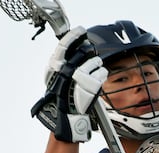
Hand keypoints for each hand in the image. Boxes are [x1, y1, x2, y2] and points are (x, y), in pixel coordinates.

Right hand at [32, 26, 106, 142]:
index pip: (64, 45)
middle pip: (84, 52)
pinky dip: (102, 75)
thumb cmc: (60, 98)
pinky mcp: (92, 84)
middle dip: (90, 54)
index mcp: (56, 67)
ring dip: (97, 66)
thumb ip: (61, 64)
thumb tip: (73, 50)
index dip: (73, 36)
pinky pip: (103, 72)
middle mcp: (68, 70)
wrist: (65, 117)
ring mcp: (81, 77)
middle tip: (91, 57)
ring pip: (96, 62)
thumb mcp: (55, 78)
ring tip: (93, 74)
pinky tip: (97, 80)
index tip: (81, 30)